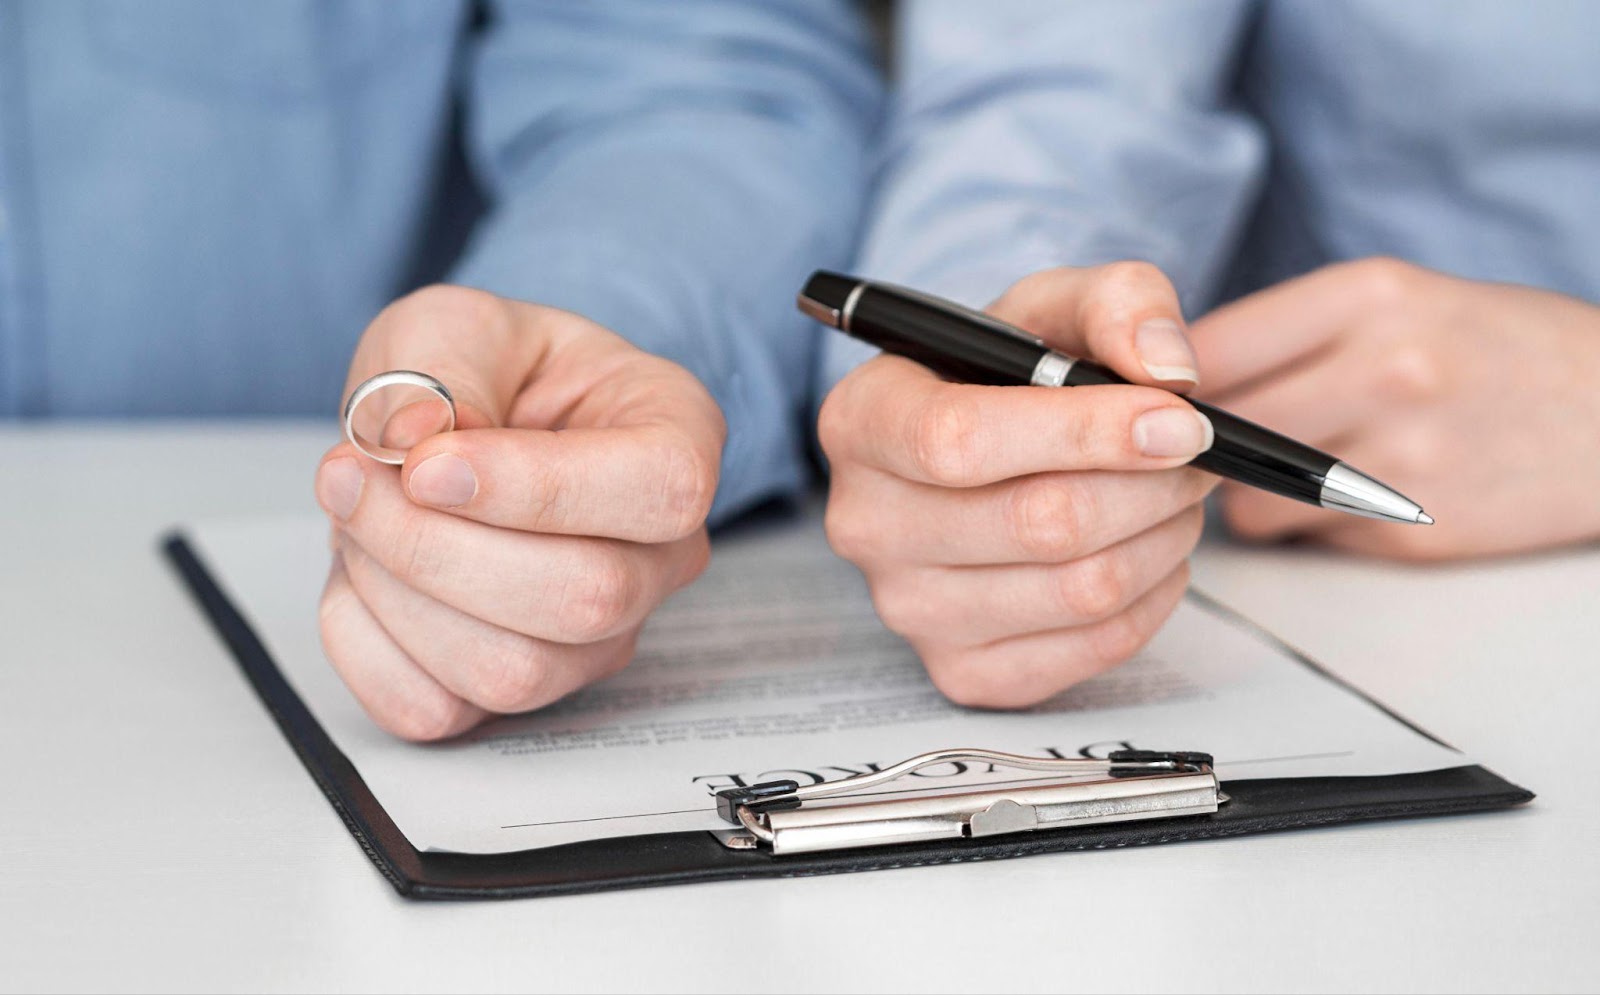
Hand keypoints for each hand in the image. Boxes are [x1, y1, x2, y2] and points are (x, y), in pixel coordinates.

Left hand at [314, 286, 721, 740]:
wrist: (458, 431)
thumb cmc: (490, 374)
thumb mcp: (458, 326)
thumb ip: (438, 368)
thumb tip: (407, 439)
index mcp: (680, 444)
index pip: (658, 492)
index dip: (536, 488)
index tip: (428, 463)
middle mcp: (660, 557)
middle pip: (585, 598)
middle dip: (434, 544)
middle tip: (348, 473)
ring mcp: (599, 639)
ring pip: (513, 670)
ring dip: (394, 591)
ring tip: (355, 514)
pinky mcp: (521, 695)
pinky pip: (440, 710)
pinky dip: (368, 646)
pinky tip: (362, 575)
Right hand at [820, 264, 1217, 707]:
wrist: (973, 450)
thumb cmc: (1006, 376)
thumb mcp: (1053, 306)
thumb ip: (1118, 303)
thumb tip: (1169, 369)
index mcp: (862, 420)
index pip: (960, 441)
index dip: (1087, 433)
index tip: (1178, 421)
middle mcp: (866, 523)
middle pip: (1040, 524)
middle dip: (1152, 485)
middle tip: (1198, 453)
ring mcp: (906, 609)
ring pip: (1081, 591)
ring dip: (1163, 537)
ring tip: (1175, 496)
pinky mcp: (960, 671)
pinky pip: (1093, 649)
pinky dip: (1152, 599)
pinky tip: (1149, 551)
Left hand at [1191, 258, 1599, 559]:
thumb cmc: (1500, 350)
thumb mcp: (1403, 301)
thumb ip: (1295, 333)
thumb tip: (1176, 380)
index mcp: (1370, 296)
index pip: (1206, 349)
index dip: (1163, 384)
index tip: (1154, 400)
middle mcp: (1384, 369)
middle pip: (1215, 430)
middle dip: (1194, 446)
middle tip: (1198, 449)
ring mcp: (1401, 457)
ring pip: (1244, 501)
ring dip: (1243, 498)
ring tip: (1280, 476)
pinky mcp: (1414, 532)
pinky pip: (1304, 540)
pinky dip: (1303, 530)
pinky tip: (1342, 502)